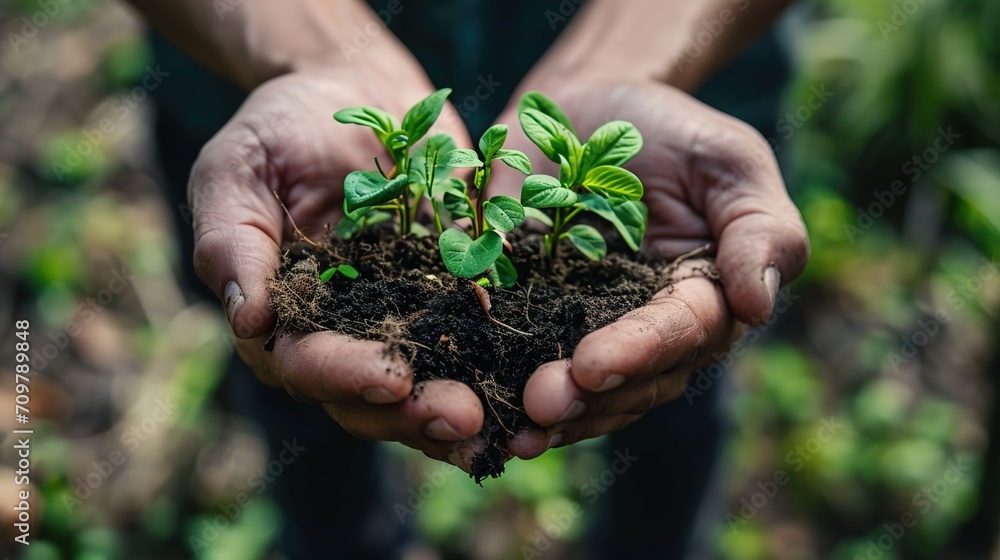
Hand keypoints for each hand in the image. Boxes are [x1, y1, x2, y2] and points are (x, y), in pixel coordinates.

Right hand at [189, 66, 484, 468]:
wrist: (354, 86)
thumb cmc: (281, 124)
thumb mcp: (238, 168)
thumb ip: (234, 240)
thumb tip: (249, 320)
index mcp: (281, 313)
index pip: (305, 363)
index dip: (345, 377)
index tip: (392, 379)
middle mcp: (339, 331)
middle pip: (367, 395)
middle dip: (412, 413)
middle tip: (463, 418)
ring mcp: (397, 318)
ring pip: (422, 385)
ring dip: (457, 407)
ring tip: (497, 421)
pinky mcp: (447, 296)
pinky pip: (472, 340)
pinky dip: (497, 365)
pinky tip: (531, 379)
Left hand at [489, 79, 808, 456]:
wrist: (583, 109)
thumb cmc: (667, 131)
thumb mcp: (727, 161)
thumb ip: (758, 228)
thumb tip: (758, 306)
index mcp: (702, 300)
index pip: (679, 334)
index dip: (638, 352)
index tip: (594, 364)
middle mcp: (647, 332)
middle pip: (629, 381)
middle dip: (586, 397)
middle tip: (540, 403)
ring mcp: (587, 332)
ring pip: (581, 391)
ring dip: (548, 414)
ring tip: (512, 428)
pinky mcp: (533, 320)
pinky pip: (520, 362)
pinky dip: (499, 385)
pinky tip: (472, 407)